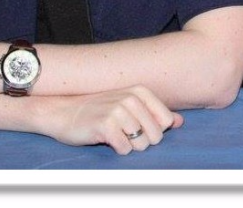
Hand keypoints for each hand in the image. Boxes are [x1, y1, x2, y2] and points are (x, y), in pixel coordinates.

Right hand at [28, 87, 183, 152]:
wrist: (62, 112)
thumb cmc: (98, 111)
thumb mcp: (128, 106)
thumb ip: (156, 113)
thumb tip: (180, 121)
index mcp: (140, 91)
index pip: (166, 121)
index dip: (153, 131)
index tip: (136, 126)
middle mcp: (131, 98)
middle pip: (156, 136)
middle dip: (141, 142)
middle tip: (123, 133)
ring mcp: (118, 110)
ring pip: (142, 145)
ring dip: (128, 146)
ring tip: (114, 135)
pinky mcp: (106, 125)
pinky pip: (125, 149)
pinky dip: (117, 149)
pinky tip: (106, 139)